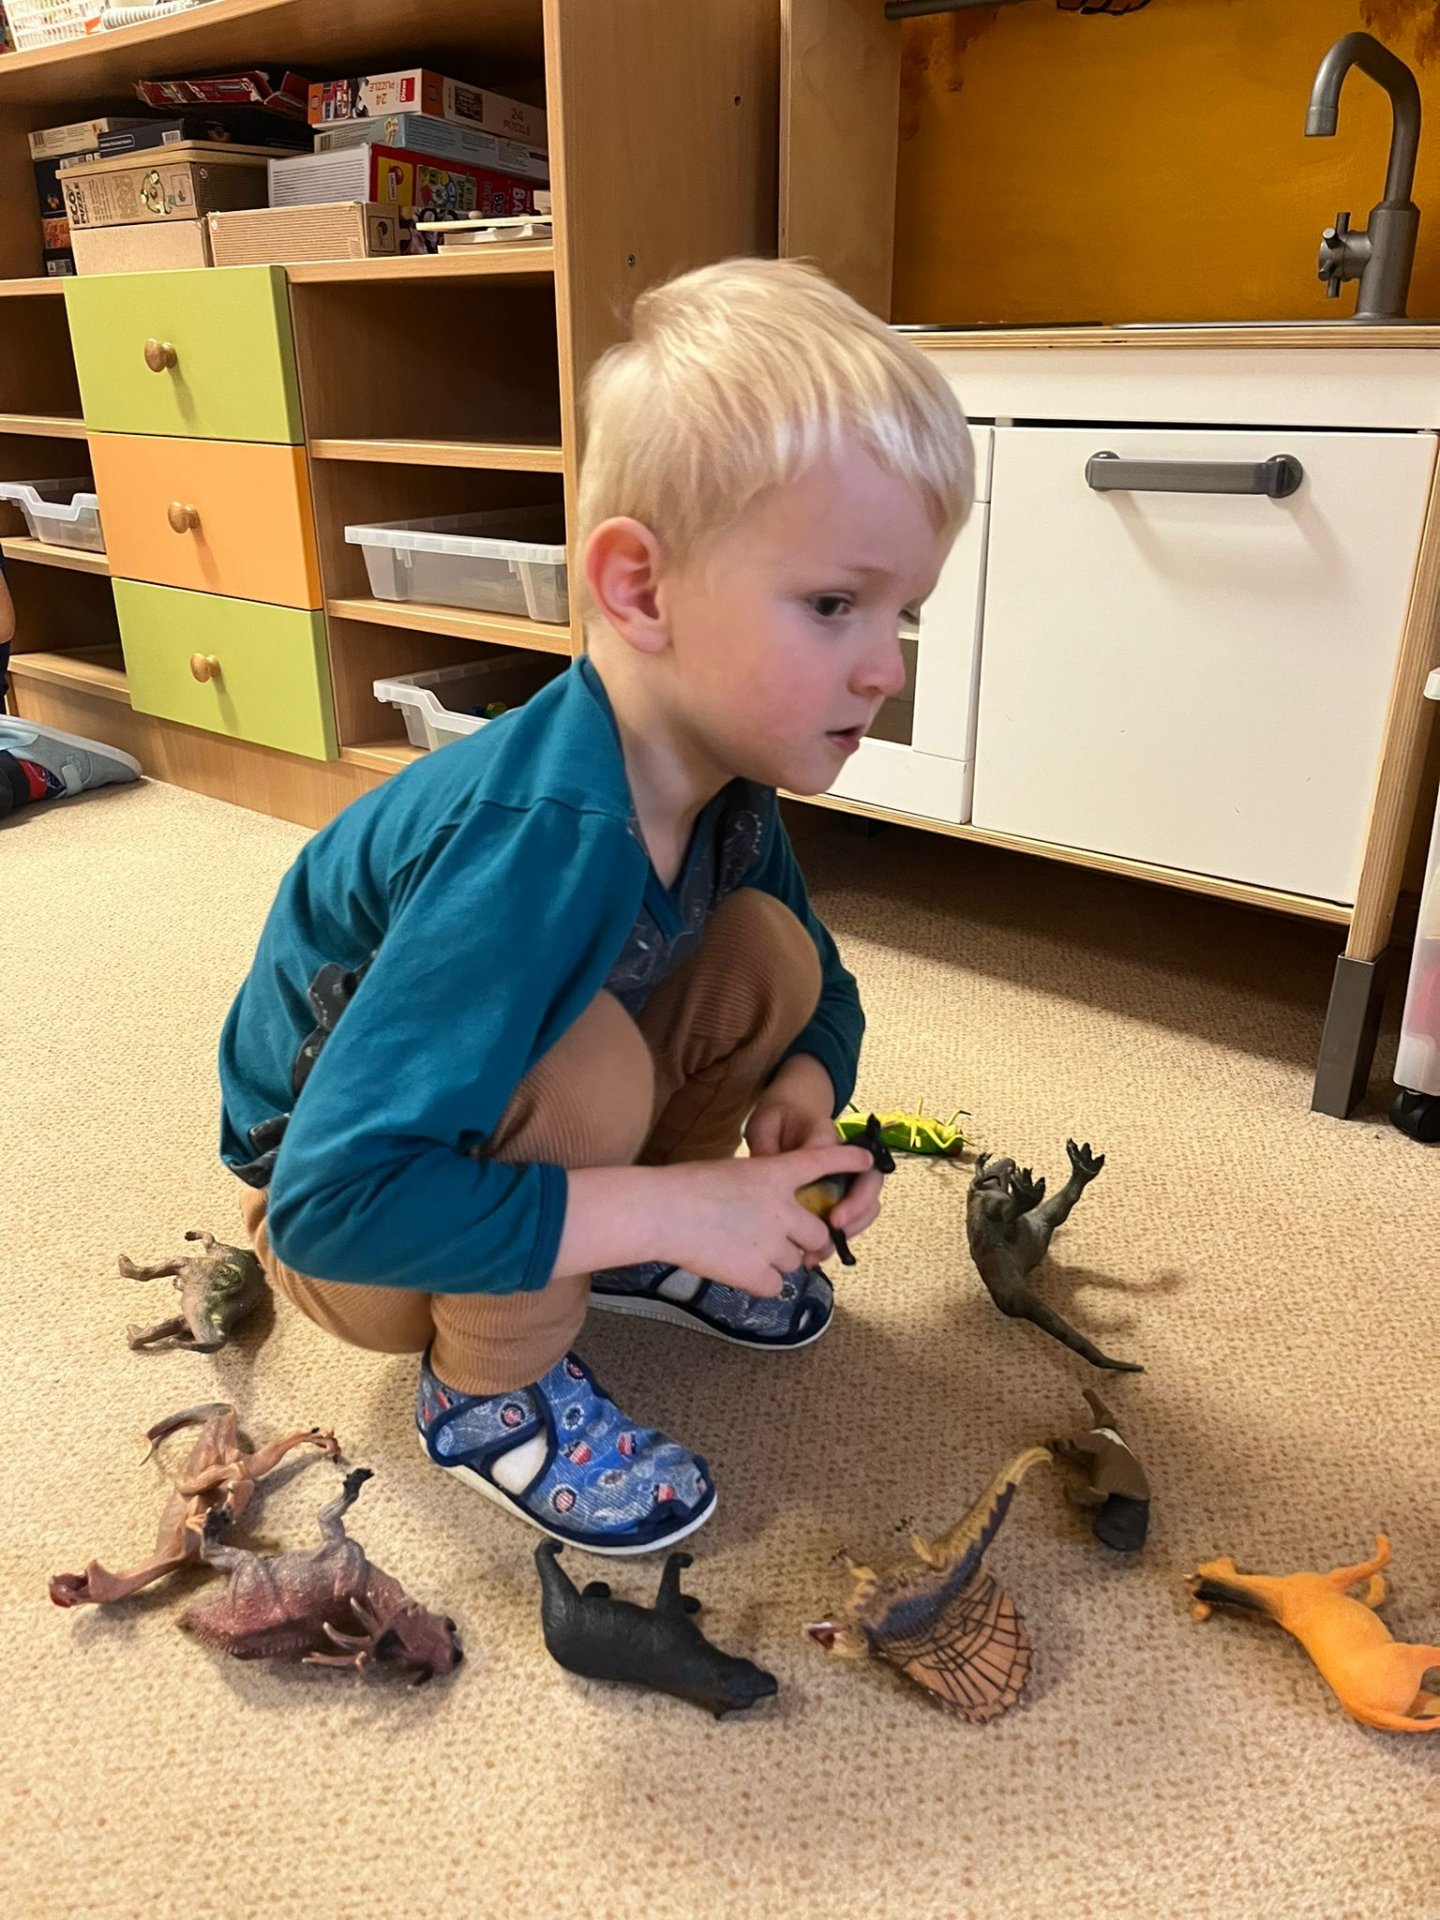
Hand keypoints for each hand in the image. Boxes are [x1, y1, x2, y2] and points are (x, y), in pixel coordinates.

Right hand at [651, 1144, 875, 1297]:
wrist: (661, 1212)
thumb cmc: (682, 1188)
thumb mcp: (729, 1173)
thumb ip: (758, 1190)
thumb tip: (764, 1217)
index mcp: (773, 1174)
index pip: (821, 1161)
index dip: (847, 1159)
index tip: (868, 1159)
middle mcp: (781, 1209)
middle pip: (817, 1233)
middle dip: (803, 1241)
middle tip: (780, 1242)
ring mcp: (771, 1243)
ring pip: (795, 1261)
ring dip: (778, 1261)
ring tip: (742, 1251)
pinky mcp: (757, 1273)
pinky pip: (776, 1286)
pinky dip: (762, 1283)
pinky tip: (738, 1271)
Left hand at [745, 1057, 886, 1252]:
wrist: (790, 1111)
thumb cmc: (778, 1117)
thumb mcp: (765, 1123)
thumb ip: (766, 1146)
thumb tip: (767, 1174)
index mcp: (827, 1136)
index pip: (846, 1157)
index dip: (848, 1188)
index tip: (833, 1213)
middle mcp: (846, 1157)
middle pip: (870, 1183)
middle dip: (858, 1210)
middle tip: (835, 1230)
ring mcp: (846, 1176)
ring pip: (866, 1205)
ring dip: (850, 1230)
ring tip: (820, 1253)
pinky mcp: (840, 1192)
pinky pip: (850, 1216)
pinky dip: (837, 1237)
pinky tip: (813, 1255)